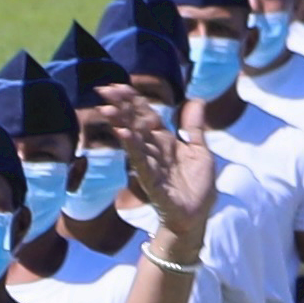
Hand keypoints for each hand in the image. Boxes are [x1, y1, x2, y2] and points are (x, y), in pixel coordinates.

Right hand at [91, 86, 214, 247]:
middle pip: (135, 123)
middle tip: (103, 90)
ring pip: (134, 141)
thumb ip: (194, 127)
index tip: (117, 85)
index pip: (146, 115)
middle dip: (120, 107)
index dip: (133, 100)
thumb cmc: (197, 186)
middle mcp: (154, 150)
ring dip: (120, 124)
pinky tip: (124, 134)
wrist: (197, 217)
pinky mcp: (152, 183)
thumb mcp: (200, 151)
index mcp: (164, 140)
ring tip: (106, 109)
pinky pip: (141, 163)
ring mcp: (151, 166)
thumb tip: (196, 100)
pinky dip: (133, 148)